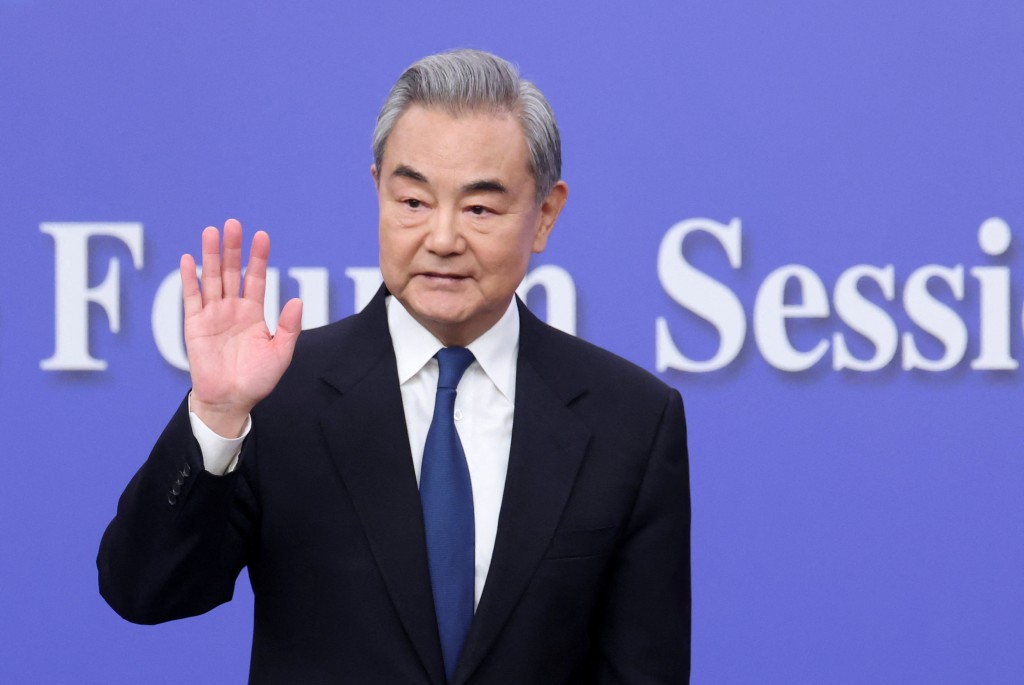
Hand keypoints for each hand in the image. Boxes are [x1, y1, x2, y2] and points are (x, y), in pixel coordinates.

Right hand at [180, 219, 302, 436]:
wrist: (231, 401)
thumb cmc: (257, 380)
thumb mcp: (280, 354)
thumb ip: (288, 328)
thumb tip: (297, 301)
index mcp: (253, 313)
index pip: (256, 278)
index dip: (258, 257)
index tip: (262, 235)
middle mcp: (232, 309)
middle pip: (232, 272)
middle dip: (233, 248)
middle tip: (233, 224)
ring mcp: (213, 315)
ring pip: (212, 279)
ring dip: (211, 256)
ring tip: (211, 232)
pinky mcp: (195, 325)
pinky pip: (191, 298)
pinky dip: (190, 279)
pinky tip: (189, 259)